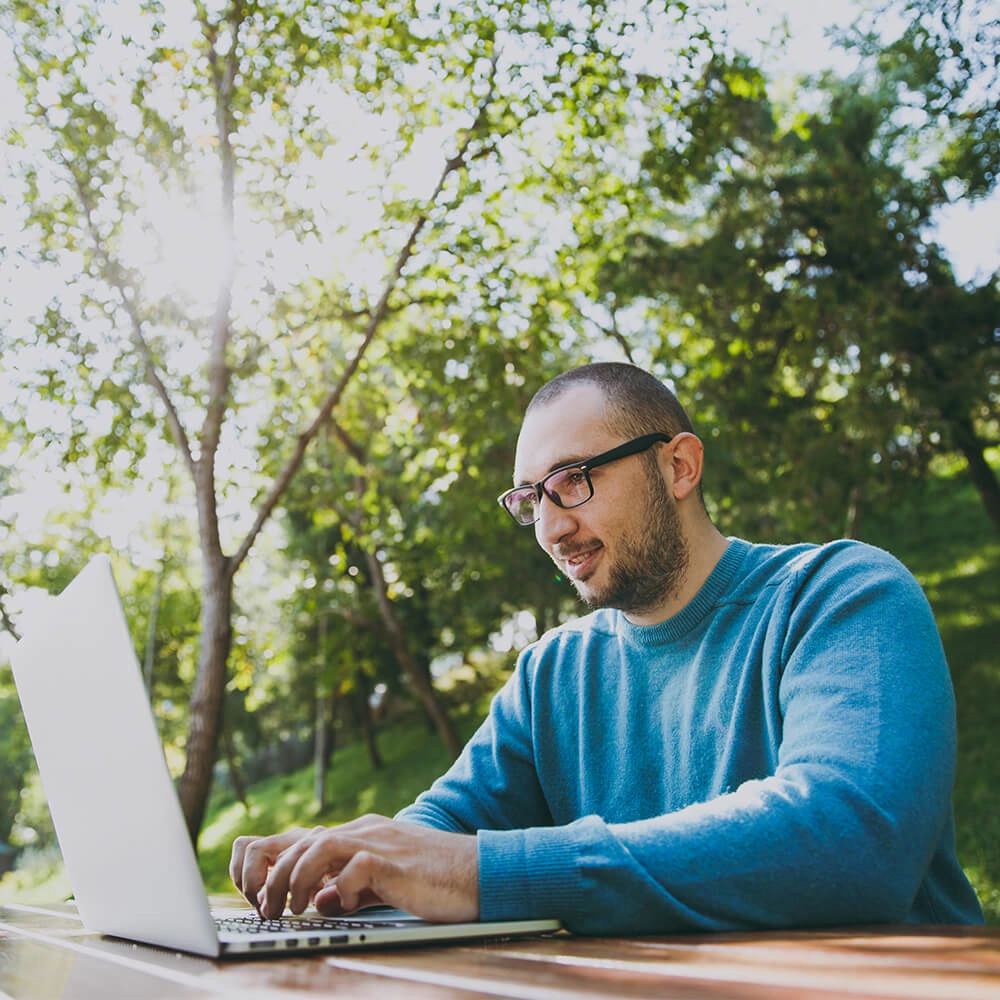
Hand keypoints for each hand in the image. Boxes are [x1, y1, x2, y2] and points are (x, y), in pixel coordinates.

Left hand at [230, 814, 478, 922]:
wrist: (479, 872)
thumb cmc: (435, 880)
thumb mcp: (384, 882)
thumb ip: (351, 887)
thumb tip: (319, 901)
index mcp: (362, 834)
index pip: (306, 838)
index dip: (277, 865)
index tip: (264, 897)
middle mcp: (367, 831)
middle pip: (304, 840)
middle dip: (276, 876)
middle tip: (268, 910)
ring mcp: (381, 842)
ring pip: (320, 846)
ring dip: (296, 879)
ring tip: (292, 909)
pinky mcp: (395, 861)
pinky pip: (354, 867)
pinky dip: (338, 888)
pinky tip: (341, 906)